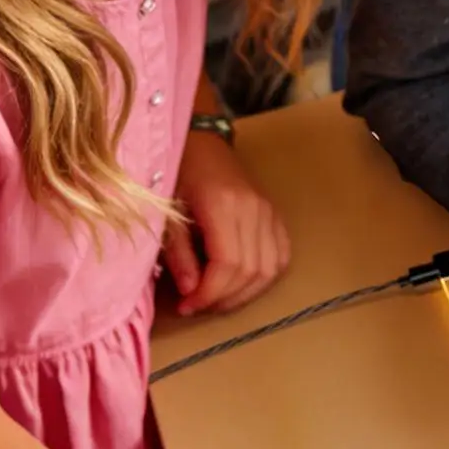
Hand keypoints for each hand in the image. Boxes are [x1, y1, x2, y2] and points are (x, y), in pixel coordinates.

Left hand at [162, 130, 289, 315]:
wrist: (201, 143)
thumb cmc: (178, 173)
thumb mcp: (167, 213)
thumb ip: (179, 253)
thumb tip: (190, 291)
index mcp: (223, 205)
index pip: (228, 263)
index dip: (210, 292)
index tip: (187, 306)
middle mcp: (253, 209)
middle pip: (251, 270)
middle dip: (224, 298)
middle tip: (198, 306)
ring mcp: (269, 211)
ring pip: (270, 268)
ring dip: (245, 293)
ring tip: (218, 298)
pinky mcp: (275, 215)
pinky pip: (281, 255)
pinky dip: (265, 277)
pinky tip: (242, 283)